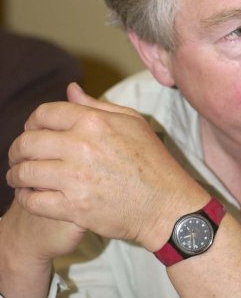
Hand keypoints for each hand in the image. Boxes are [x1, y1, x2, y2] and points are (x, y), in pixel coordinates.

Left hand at [7, 83, 201, 250]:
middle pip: (28, 142)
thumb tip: (70, 90)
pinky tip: (31, 196)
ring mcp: (75, 179)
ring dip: (16, 175)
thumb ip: (98, 105)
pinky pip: (33, 201)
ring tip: (19, 178)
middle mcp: (81, 147)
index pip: (44, 114)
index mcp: (94, 122)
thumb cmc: (154, 163)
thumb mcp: (133, 123)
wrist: (167, 205)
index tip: (32, 132)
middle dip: (17, 150)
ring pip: (25, 172)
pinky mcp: (73, 207)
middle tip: (18, 157)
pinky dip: (26, 198)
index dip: (32, 122)